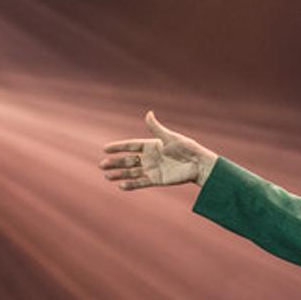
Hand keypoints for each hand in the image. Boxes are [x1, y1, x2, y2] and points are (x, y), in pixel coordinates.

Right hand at [100, 111, 217, 189]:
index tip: (105, 149)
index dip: (118, 147)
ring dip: (120, 174)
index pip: (131, 146)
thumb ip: (156, 128)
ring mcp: (152, 169)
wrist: (198, 164)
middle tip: (102, 165)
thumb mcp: (170, 138)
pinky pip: (141, 182)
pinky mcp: (157, 180)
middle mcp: (150, 157)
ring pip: (132, 172)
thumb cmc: (187, 148)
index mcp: (151, 145)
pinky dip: (131, 184)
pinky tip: (121, 186)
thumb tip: (148, 113)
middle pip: (128, 160)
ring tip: (107, 176)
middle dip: (115, 163)